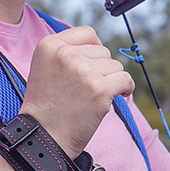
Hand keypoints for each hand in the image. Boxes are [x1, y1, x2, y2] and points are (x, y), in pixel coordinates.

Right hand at [19, 26, 135, 156]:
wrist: (44, 137)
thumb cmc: (46, 106)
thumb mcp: (45, 67)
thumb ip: (67, 51)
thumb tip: (99, 46)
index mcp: (50, 45)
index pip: (87, 33)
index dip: (94, 50)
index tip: (90, 66)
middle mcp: (65, 54)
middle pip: (103, 51)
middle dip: (100, 69)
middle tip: (83, 90)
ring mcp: (83, 71)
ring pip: (115, 65)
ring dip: (109, 81)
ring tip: (90, 97)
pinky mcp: (99, 89)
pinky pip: (125, 79)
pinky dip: (125, 88)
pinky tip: (115, 97)